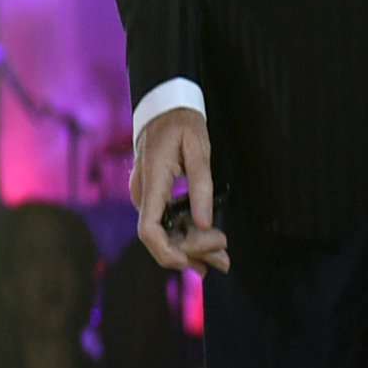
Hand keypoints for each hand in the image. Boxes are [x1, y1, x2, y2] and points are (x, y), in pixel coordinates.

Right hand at [131, 108, 229, 274]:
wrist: (164, 106)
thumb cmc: (181, 123)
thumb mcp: (198, 148)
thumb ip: (201, 186)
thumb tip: (204, 223)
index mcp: (152, 179)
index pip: (148, 229)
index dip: (167, 252)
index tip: (191, 261)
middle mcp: (142, 192)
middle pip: (161, 237)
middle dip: (192, 251)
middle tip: (225, 254)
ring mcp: (144, 195)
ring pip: (163, 233)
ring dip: (191, 247)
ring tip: (222, 256)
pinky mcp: (151, 196)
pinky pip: (164, 223)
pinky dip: (185, 235)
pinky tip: (206, 244)